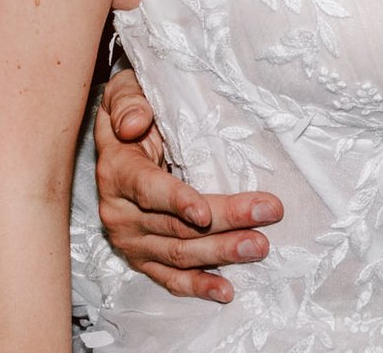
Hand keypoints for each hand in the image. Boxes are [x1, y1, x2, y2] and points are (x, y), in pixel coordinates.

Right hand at [91, 67, 284, 302]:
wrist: (116, 139)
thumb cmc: (131, 111)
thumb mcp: (126, 91)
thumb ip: (130, 101)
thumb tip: (134, 123)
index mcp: (118, 171)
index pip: (149, 190)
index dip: (177, 201)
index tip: (205, 212)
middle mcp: (120, 212)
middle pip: (176, 225)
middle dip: (225, 221)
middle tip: (266, 214)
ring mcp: (131, 240)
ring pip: (179, 253)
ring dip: (221, 253)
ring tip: (259, 246)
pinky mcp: (142, 257)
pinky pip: (169, 277)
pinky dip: (198, 286)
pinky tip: (226, 290)